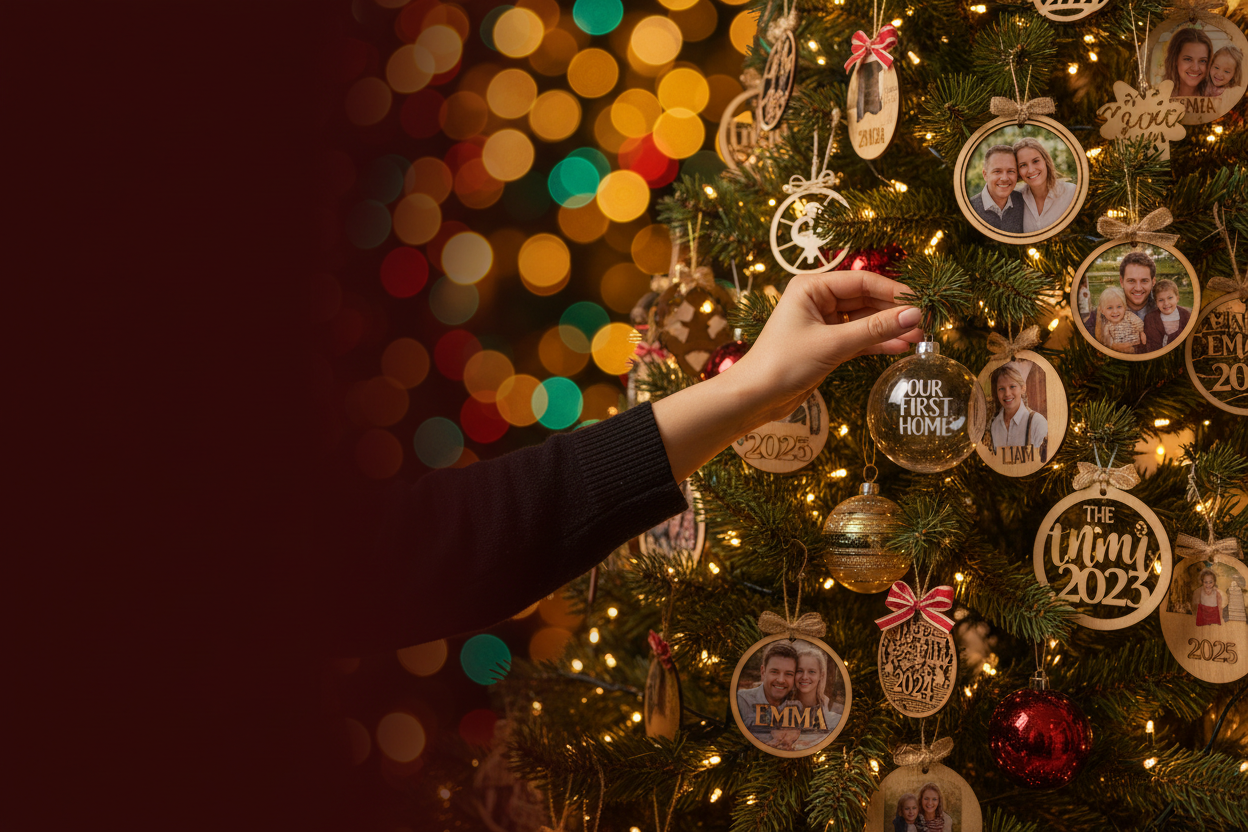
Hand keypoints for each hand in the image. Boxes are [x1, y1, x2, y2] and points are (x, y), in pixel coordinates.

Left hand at [651, 270, 921, 481]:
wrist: (756, 397)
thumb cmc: (784, 364)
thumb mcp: (833, 344)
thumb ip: (875, 329)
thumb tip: (914, 315)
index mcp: (811, 287)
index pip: (861, 281)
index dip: (893, 292)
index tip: (921, 302)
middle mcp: (817, 300)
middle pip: (866, 299)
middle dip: (895, 311)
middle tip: (926, 322)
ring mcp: (823, 322)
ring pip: (864, 320)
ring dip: (890, 328)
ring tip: (920, 337)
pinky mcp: (827, 344)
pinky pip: (859, 337)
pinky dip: (878, 342)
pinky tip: (902, 347)